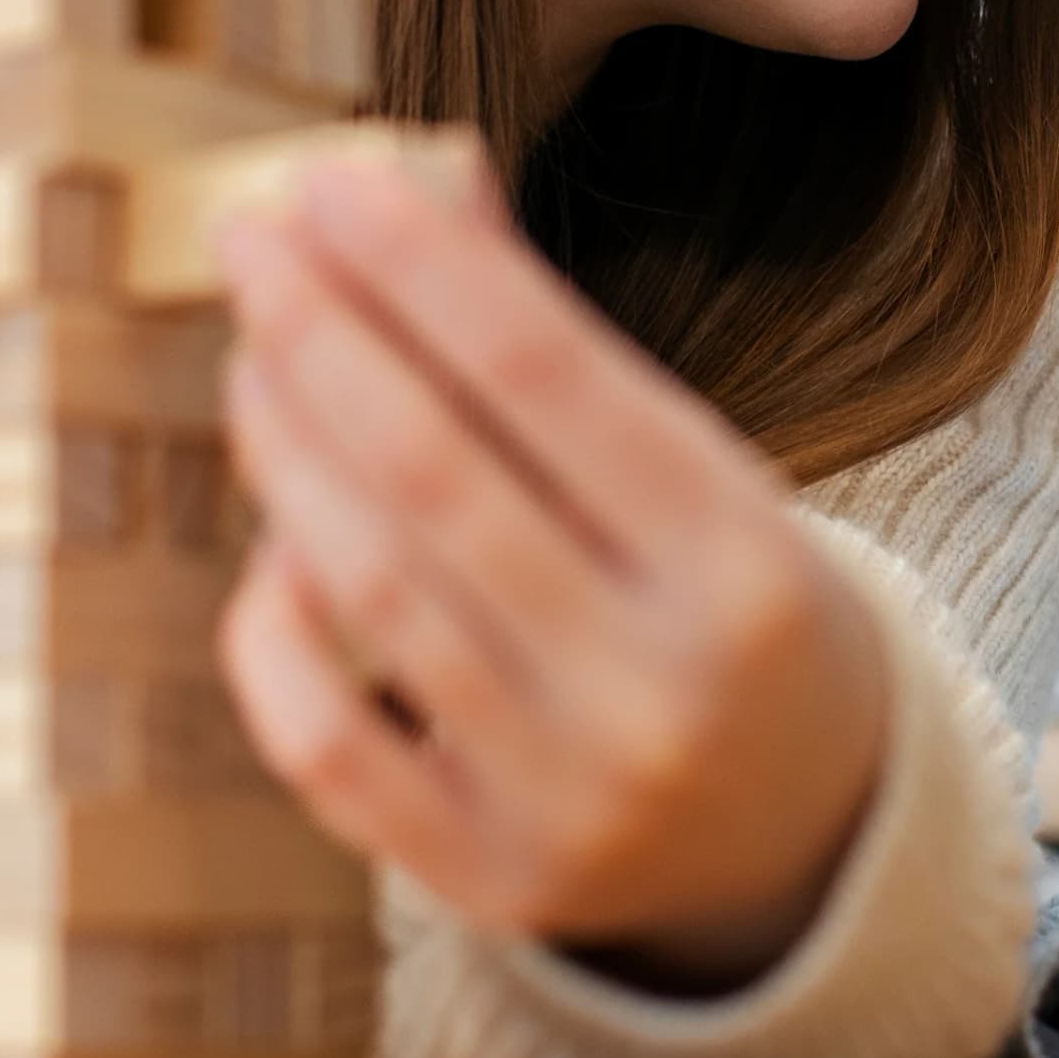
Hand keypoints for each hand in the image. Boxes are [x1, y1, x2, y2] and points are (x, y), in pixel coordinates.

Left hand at [212, 145, 892, 994]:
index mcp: (744, 562)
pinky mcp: (486, 877)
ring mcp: (569, 797)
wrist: (808, 834)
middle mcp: (661, 686)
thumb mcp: (700, 473)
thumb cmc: (730, 609)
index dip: (420, 266)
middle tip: (249, 236)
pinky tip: (273, 541)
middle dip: (322, 331)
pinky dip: (274, 628)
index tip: (330, 180)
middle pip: (436, 472)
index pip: (546, 374)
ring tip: (255, 356)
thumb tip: (425, 180)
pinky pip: (325, 740)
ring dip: (284, 448)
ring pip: (370, 588)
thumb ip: (559, 346)